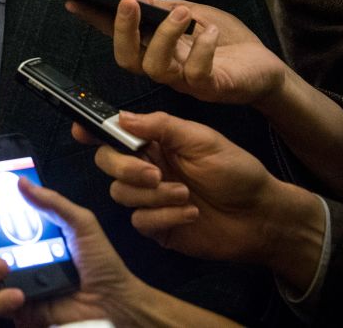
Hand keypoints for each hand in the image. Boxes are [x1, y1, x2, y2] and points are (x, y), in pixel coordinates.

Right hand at [0, 179, 143, 326]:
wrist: (114, 302)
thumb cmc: (100, 261)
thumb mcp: (81, 223)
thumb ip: (52, 203)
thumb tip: (20, 181)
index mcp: (28, 231)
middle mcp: (15, 253)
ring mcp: (14, 280)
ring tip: (3, 265)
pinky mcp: (18, 307)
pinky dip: (2, 297)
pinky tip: (18, 294)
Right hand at [66, 0, 288, 106]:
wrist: (265, 66)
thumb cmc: (227, 42)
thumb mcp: (190, 13)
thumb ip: (159, 8)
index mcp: (155, 48)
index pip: (118, 36)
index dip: (95, 21)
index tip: (75, 1)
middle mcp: (163, 67)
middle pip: (127, 59)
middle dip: (123, 31)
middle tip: (128, 4)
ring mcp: (184, 81)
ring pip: (155, 67)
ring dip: (165, 36)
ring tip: (181, 14)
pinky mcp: (209, 88)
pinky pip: (195, 73)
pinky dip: (201, 48)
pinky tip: (208, 31)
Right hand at [88, 112, 301, 266]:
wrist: (261, 216)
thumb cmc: (237, 172)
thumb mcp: (202, 139)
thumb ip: (161, 126)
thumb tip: (121, 117)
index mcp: (155, 142)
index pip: (113, 134)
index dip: (92, 131)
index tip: (82, 131)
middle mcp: (146, 168)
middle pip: (107, 163)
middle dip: (125, 168)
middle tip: (155, 173)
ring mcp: (149, 198)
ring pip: (120, 194)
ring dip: (152, 195)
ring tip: (185, 194)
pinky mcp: (157, 226)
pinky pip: (140, 221)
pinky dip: (165, 216)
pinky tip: (190, 213)